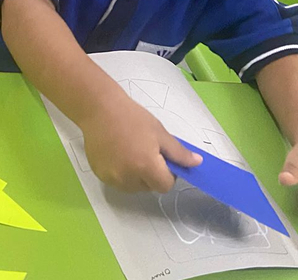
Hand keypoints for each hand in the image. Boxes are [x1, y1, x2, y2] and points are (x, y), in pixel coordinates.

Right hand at [79, 93, 201, 192]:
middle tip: (146, 152)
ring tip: (130, 152)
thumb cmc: (132, 118)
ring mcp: (112, 178)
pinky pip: (118, 182)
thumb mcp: (160, 133)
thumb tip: (197, 163)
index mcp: (146, 167)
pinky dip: (122, 173)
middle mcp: (128, 178)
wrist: (100, 109)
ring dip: (137, 176)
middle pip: (149, 187)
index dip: (168, 174)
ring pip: (133, 186)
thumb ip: (178, 153)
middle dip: (152, 175)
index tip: (162, 159)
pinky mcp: (100, 176)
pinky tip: (118, 154)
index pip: (165, 186)